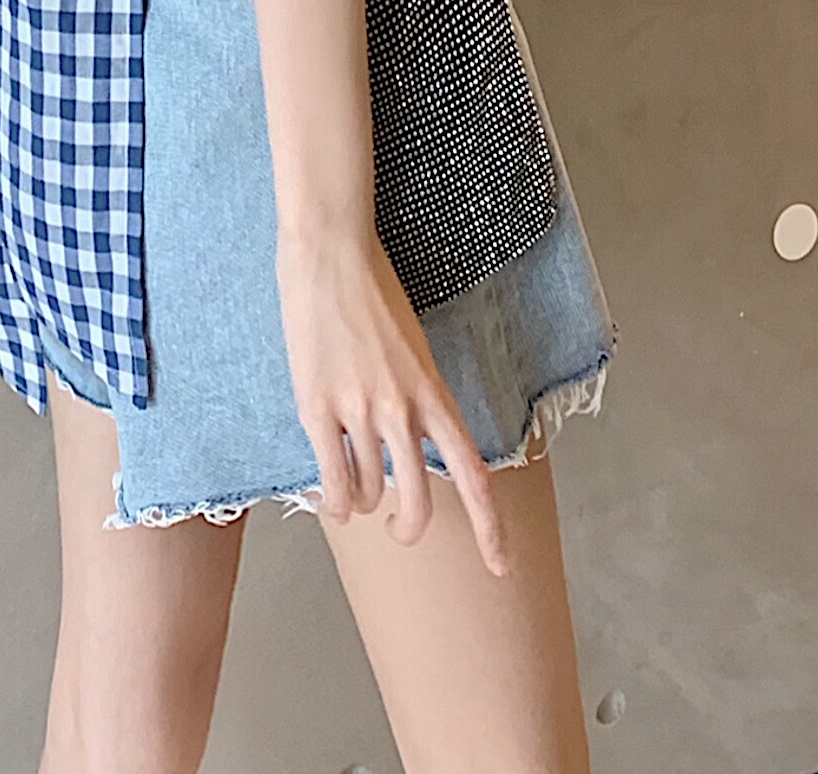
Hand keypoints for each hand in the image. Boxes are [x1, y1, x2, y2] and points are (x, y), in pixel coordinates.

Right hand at [276, 223, 508, 573]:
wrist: (331, 250)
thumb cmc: (371, 288)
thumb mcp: (412, 348)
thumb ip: (414, 396)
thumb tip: (406, 440)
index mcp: (434, 391)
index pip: (473, 474)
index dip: (490, 529)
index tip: (500, 567)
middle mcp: (403, 408)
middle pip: (418, 503)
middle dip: (407, 528)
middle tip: (398, 527)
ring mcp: (359, 410)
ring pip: (368, 494)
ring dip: (361, 502)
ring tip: (353, 486)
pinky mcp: (317, 407)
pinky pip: (331, 480)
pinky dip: (334, 500)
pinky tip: (333, 497)